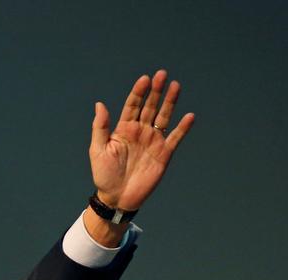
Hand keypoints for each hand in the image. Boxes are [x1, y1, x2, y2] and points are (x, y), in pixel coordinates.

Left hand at [89, 69, 194, 211]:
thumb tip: (99, 104)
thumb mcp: (98, 150)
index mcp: (124, 129)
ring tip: (176, 86)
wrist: (117, 197)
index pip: (133, 105)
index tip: (145, 79)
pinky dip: (182, 128)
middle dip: (156, 91)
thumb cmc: (104, 175)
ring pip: (164, 117)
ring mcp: (153, 141)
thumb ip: (100, 127)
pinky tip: (189, 116)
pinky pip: (175, 138)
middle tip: (162, 75)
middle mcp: (140, 132)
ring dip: (170, 102)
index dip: (139, 92)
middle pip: (150, 107)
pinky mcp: (164, 153)